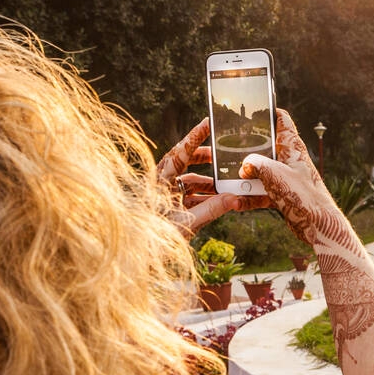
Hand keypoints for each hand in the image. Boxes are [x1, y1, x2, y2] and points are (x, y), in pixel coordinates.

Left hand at [157, 118, 268, 235]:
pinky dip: (203, 196)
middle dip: (204, 156)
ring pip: (188, 179)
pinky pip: (188, 193)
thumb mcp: (187, 222)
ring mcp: (165, 192)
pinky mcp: (168, 203)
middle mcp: (162, 182)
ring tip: (226, 184)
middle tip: (222, 153)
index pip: (181, 153)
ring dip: (207, 181)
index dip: (195, 136)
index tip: (208, 122)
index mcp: (162, 181)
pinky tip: (218, 201)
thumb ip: (212, 209)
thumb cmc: (157, 236)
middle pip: (184, 160)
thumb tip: (234, 198)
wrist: (138, 252)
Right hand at [238, 110, 348, 250]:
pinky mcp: (282, 194)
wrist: (319, 226)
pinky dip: (249, 197)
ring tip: (227, 180)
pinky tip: (237, 202)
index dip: (269, 111)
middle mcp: (288, 159)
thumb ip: (256, 165)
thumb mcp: (275, 174)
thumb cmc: (303, 196)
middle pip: (265, 146)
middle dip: (246, 148)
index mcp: (292, 147)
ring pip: (260, 171)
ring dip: (244, 177)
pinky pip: (261, 191)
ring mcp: (285, 177)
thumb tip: (243, 166)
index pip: (282, 120)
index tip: (254, 107)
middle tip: (227, 146)